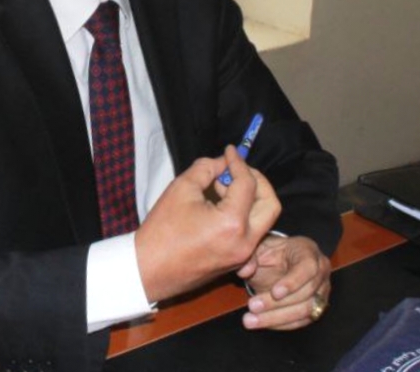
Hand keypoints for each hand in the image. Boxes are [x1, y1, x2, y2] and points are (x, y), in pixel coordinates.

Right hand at [135, 145, 280, 302]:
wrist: (149, 269)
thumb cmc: (162, 230)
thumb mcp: (181, 189)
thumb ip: (207, 168)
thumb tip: (223, 162)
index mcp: (232, 223)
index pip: (248, 184)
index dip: (239, 163)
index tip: (229, 151)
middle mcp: (245, 242)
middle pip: (270, 204)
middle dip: (257, 181)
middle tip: (235, 170)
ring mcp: (243, 255)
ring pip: (264, 220)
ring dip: (251, 198)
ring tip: (222, 188)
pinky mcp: (237, 261)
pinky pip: (252, 234)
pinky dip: (245, 216)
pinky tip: (222, 207)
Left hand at [237, 235, 330, 330]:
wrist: (280, 262)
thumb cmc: (273, 253)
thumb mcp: (260, 248)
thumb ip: (251, 257)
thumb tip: (245, 271)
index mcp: (309, 251)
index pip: (308, 267)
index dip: (293, 282)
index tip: (274, 292)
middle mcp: (320, 272)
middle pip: (306, 293)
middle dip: (277, 304)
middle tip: (253, 306)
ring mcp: (321, 292)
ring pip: (305, 311)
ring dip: (276, 318)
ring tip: (252, 319)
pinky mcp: (316, 308)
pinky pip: (301, 321)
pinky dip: (280, 324)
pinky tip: (262, 323)